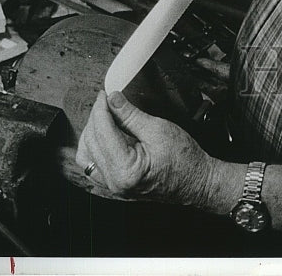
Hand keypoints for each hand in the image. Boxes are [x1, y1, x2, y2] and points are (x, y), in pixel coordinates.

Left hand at [75, 90, 214, 207]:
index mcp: (125, 171)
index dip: (102, 108)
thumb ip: (131, 115)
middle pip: (91, 143)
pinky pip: (93, 166)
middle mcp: (114, 183)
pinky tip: (103, 135)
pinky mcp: (115, 186)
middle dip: (96, 117)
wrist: (196, 181)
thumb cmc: (184, 159)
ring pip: (86, 156)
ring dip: (91, 132)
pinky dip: (94, 147)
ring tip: (105, 116)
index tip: (105, 94)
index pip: (102, 132)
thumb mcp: (158, 129)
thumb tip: (113, 99)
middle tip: (107, 101)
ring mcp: (112, 187)